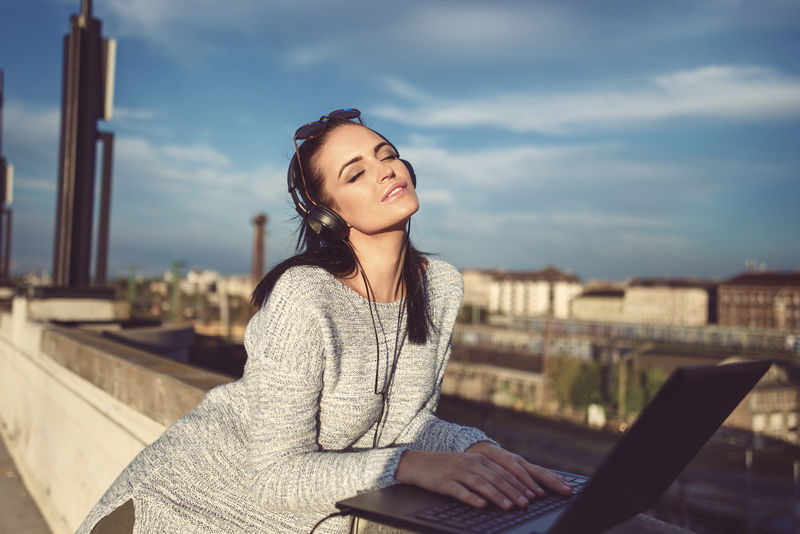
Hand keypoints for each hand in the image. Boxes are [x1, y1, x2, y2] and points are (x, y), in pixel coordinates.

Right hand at [395, 443, 571, 510]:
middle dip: (514, 491)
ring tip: (509, 507)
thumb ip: (487, 475)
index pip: (505, 472)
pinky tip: (481, 505)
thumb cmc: (446, 468)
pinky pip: (460, 491)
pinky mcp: (445, 482)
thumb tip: (510, 491)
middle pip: (496, 478)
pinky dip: (472, 498)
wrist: (418, 463)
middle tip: (527, 504)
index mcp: (479, 459)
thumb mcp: (468, 467)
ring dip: (498, 496)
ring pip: (482, 484)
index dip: (521, 484)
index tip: (534, 495)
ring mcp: (457, 472)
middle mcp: (471, 463)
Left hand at [466, 441, 571, 498]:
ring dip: (555, 480)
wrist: (477, 446)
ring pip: (541, 471)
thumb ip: (487, 473)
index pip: (519, 473)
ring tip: (568, 488)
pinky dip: (552, 476)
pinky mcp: (524, 465)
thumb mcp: (479, 463)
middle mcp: (517, 460)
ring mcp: (522, 462)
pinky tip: (562, 481)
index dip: (529, 484)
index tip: (538, 496)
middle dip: (552, 483)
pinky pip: (540, 471)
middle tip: (565, 491)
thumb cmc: (477, 458)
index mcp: (506, 459)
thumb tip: (491, 489)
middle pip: (537, 471)